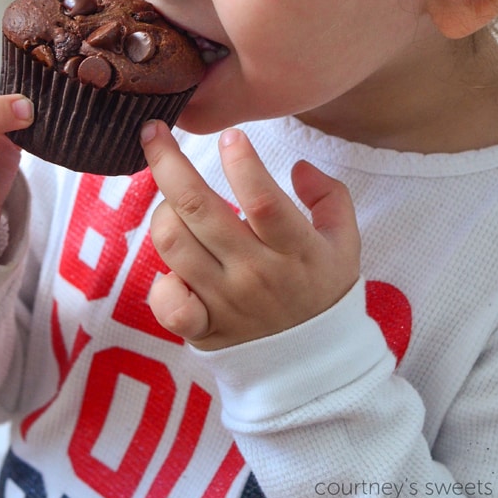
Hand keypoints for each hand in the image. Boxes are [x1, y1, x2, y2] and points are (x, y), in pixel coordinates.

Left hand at [143, 121, 360, 349]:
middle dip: (168, 161)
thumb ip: (330, 195)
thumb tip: (298, 166)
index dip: (242, 163)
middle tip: (152, 129)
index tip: (229, 135)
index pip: (262, 201)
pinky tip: (173, 264)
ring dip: (163, 210)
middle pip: (199, 210)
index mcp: (295, 249)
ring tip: (171, 198)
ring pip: (173, 243)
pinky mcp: (202, 329)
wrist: (317, 368)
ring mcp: (225, 302)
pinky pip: (167, 302)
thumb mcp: (345, 241)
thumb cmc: (324, 289)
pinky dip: (161, 280)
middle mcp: (256, 274)